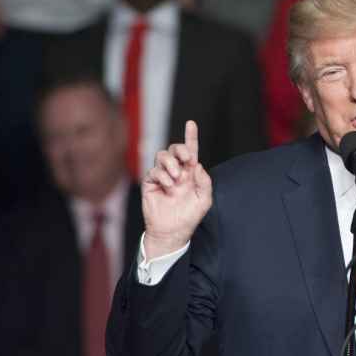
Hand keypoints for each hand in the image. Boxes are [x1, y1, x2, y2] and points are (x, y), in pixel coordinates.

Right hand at [142, 120, 211, 258]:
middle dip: (180, 149)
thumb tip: (198, 165)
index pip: (190, 151)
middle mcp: (176, 171)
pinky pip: (153, 171)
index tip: (191, 124)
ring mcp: (162, 176)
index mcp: (190, 173)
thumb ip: (205, 181)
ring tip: (176, 179)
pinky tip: (169, 186)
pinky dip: (162, 176)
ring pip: (161, 156)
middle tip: (186, 160)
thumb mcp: (204, 200)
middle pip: (174, 149)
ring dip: (170, 164)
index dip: (191, 137)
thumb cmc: (189, 216)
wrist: (172, 232)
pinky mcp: (150, 183)